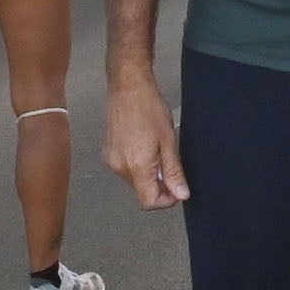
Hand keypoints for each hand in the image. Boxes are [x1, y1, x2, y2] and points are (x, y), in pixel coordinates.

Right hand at [103, 72, 189, 208]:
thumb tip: (181, 194)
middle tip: (171, 166)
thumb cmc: (148, 107)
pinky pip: (125, 168)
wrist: (128, 87)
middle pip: (141, 191)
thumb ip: (174, 171)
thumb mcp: (169, 140)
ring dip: (148, 174)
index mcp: (136, 166)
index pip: (149, 202)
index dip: (166, 200)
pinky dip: (138, 164)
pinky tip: (145, 145)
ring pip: (134, 180)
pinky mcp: (107, 153)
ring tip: (158, 150)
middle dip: (159, 185)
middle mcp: (119, 167)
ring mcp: (111, 160)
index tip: (177, 190)